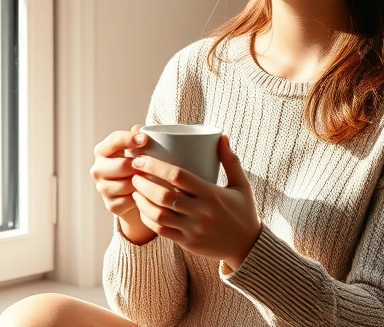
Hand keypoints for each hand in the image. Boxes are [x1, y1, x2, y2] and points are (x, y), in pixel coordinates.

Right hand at [90, 125, 155, 243]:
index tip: (145, 139)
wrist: (135, 194)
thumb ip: (138, 137)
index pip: (114, 140)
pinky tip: (147, 194)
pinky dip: (140, 198)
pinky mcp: (110, 204)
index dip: (129, 139)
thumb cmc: (137, 165)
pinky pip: (129, 201)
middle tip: (154, 166)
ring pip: (127, 184)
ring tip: (153, 180)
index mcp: (102, 150)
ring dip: (142, 183)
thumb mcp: (137, 149)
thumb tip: (140, 129)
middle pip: (122, 165)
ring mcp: (102, 188)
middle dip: (140, 166)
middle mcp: (98, 168)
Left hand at [130, 134, 261, 268]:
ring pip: (159, 214)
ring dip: (142, 201)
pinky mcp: (188, 243)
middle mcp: (201, 212)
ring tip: (135, 190)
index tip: (141, 159)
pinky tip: (143, 209)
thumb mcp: (242, 185)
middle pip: (164, 195)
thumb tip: (222, 137)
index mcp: (212, 194)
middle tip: (134, 173)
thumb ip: (231, 161)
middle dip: (143, 182)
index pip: (178, 176)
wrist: (248, 247)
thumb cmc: (243, 211)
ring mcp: (193, 229)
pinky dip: (148, 219)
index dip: (155, 166)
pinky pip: (162, 231)